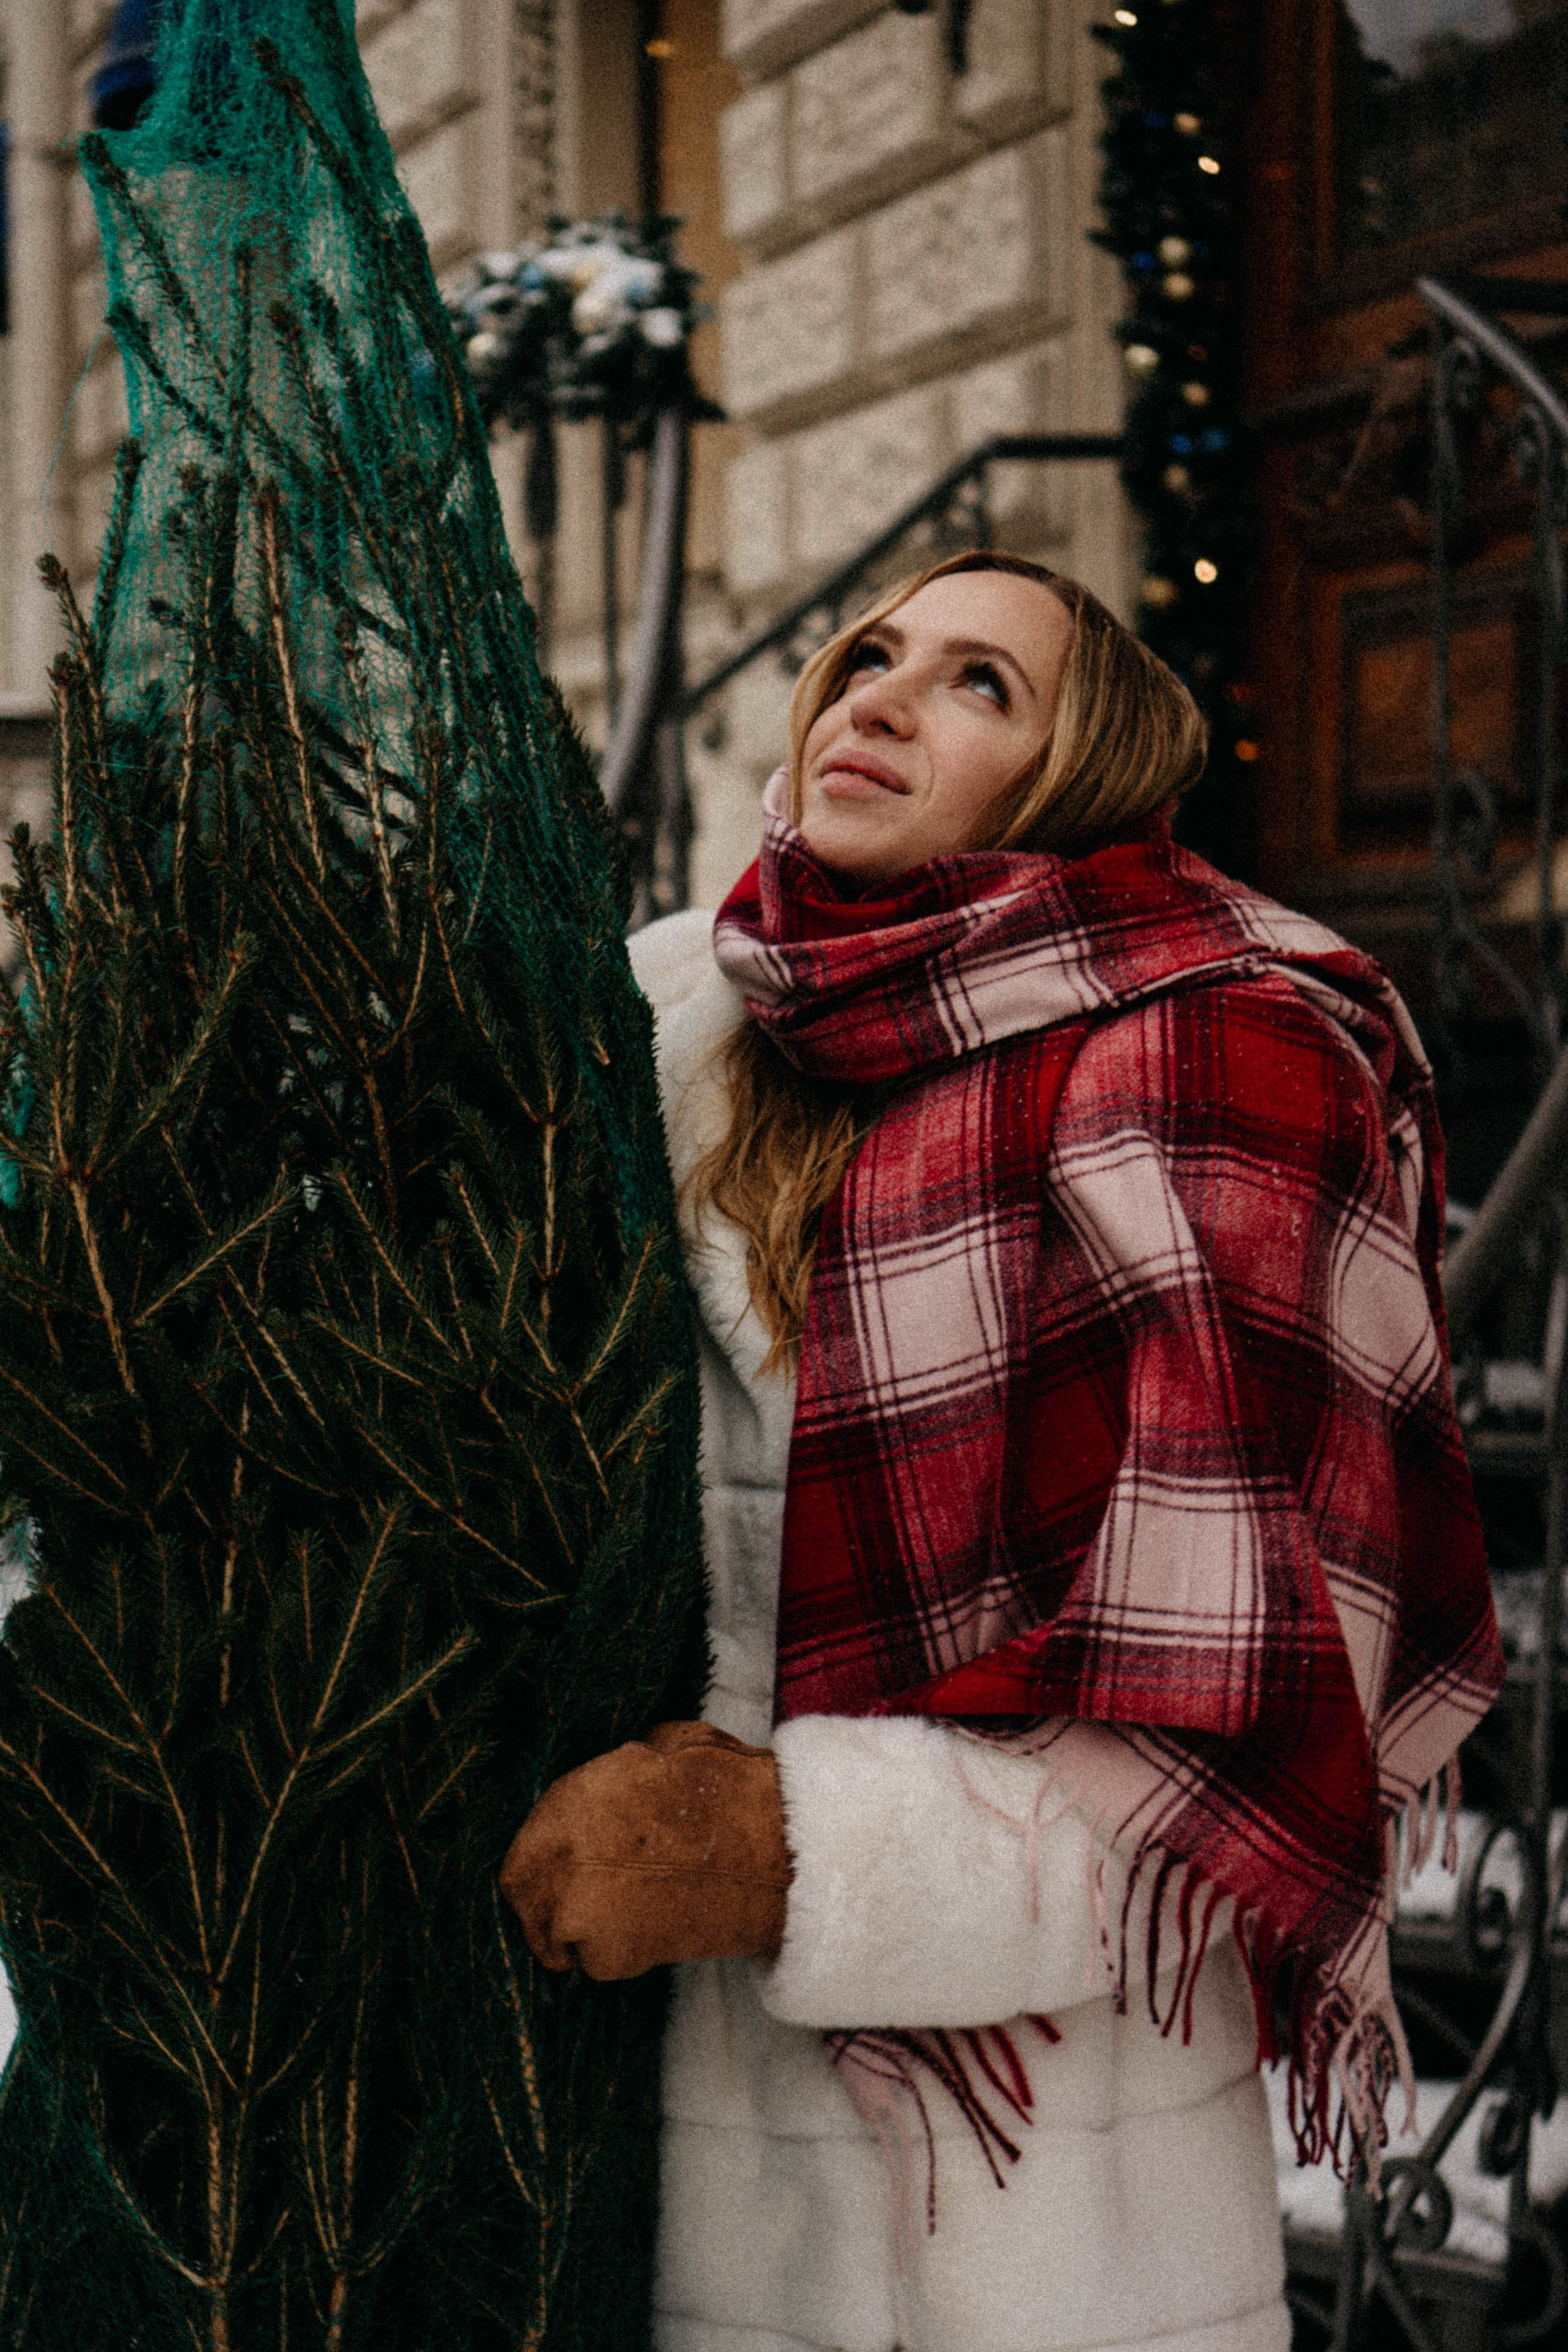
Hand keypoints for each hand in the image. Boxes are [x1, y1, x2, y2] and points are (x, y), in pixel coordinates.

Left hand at [499, 1721, 791, 1979]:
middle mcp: (563, 1856)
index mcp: (572, 1800)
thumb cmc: (726, 1789)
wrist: (771, 1850)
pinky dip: (618, 1954)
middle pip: (524, 1894)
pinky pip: (596, 1961)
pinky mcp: (609, 1955)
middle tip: (575, 1908)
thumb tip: (608, 1776)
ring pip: (557, 1933)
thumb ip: (617, 1773)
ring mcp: (579, 1910)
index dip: (541, 1861)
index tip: (556, 1870)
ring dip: (581, 1931)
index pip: (523, 1847)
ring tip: (628, 1915)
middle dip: (545, 1902)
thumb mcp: (662, 1748)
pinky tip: (652, 1931)